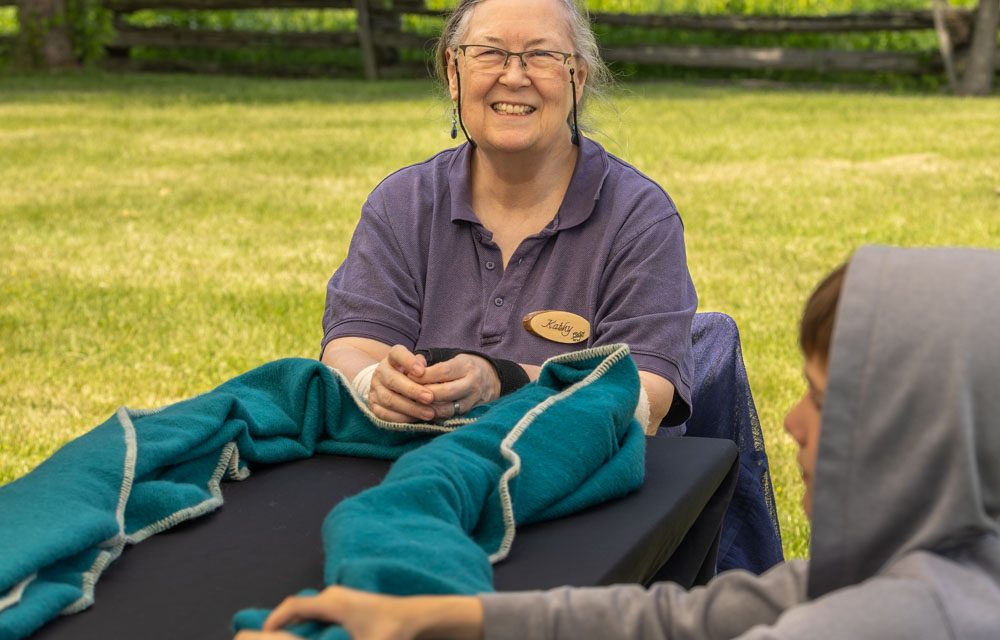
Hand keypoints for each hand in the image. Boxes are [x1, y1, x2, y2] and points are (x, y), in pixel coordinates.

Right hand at [233, 586, 483, 639]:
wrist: (425, 619)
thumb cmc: (394, 632)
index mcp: (332, 602)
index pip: (292, 607)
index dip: (273, 622)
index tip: (260, 637)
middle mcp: (335, 597)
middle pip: (298, 610)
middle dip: (282, 627)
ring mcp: (345, 601)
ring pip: (311, 615)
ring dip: (298, 630)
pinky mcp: (353, 610)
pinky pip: (322, 618)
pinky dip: (312, 630)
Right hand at [367, 345, 435, 422]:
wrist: (390, 386)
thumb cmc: (412, 375)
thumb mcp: (419, 366)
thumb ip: (425, 368)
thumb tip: (430, 372)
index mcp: (392, 358)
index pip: (397, 353)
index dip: (408, 361)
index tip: (422, 371)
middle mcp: (381, 372)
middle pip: (392, 380)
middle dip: (413, 390)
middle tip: (430, 398)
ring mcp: (375, 389)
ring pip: (389, 399)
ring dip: (411, 408)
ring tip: (429, 413)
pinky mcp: (373, 406)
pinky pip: (385, 414)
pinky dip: (402, 418)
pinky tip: (417, 419)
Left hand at [408, 354, 500, 418]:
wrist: (491, 378)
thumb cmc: (464, 367)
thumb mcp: (453, 359)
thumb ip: (432, 364)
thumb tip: (411, 370)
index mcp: (466, 366)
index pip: (442, 372)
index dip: (424, 376)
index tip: (409, 376)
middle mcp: (472, 383)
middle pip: (445, 392)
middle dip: (424, 394)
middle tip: (408, 393)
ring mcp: (473, 400)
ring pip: (448, 409)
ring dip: (428, 408)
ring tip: (413, 405)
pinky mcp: (471, 412)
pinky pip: (451, 417)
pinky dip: (436, 416)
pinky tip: (424, 412)